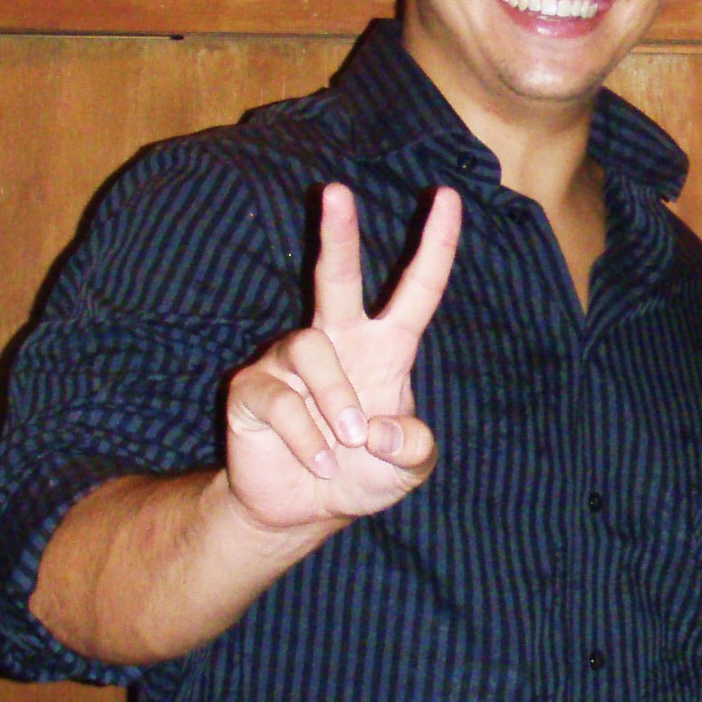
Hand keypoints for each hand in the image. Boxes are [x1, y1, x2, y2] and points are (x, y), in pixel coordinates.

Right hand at [222, 183, 458, 531]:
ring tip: (346, 445)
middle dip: (338, 233)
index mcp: (385, 349)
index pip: (416, 289)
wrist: (303, 510)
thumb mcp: (408, 468)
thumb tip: (380, 426)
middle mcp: (336, 342)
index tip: (449, 196)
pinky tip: (320, 462)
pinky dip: (306, 437)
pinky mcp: (253, 389)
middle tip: (336, 191)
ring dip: (335, 401)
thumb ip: (414, 447)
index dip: (435, 245)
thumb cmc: (363, 473)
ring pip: (311, 351)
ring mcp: (289, 362)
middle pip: (336, 277)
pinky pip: (280, 399)